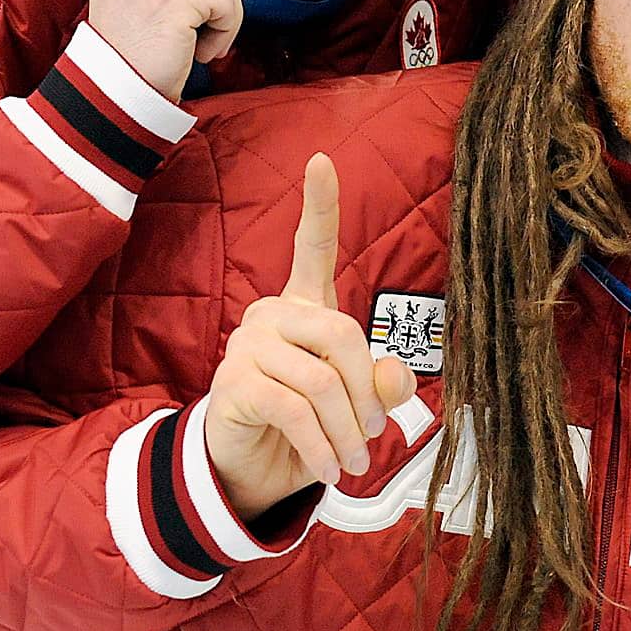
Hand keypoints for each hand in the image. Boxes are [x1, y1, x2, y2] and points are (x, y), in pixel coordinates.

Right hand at [203, 155, 417, 521]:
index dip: (319, 205)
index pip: (313, 247)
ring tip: (352, 460)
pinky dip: (322, 446)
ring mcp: (248, 345)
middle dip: (367, 390)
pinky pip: (296, 410)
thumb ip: (382, 385)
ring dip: (347, 430)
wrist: (250, 469)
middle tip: (372, 433)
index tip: (322, 160)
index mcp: (304, 306)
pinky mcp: (234, 382)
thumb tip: (396, 379)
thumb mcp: (356, 406)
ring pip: (321, 380)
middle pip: (343, 333)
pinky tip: (329, 468)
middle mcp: (272, 314)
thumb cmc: (306, 426)